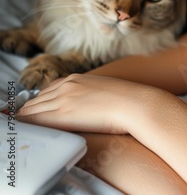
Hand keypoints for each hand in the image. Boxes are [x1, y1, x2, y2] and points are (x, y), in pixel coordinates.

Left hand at [16, 74, 156, 133]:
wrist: (136, 104)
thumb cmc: (128, 101)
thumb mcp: (106, 91)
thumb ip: (90, 94)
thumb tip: (89, 105)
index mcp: (77, 78)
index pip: (49, 90)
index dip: (41, 102)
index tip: (39, 110)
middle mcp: (67, 85)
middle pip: (37, 99)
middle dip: (30, 111)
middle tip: (28, 121)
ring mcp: (63, 98)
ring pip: (32, 109)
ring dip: (27, 119)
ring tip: (27, 127)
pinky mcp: (62, 113)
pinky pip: (35, 120)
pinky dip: (29, 125)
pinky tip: (31, 131)